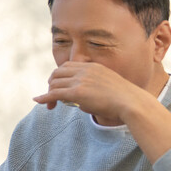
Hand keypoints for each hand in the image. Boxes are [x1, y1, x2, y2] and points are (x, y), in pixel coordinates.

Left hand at [33, 61, 170, 160]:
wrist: (132, 103)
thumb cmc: (123, 100)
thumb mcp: (107, 87)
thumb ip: (91, 88)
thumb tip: (78, 100)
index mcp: (92, 66)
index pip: (67, 66)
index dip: (59, 76)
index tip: (57, 86)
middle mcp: (85, 70)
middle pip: (57, 73)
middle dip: (52, 84)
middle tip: (51, 96)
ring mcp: (81, 80)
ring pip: (55, 84)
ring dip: (49, 93)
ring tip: (50, 104)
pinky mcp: (77, 92)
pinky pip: (54, 93)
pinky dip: (44, 97)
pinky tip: (38, 101)